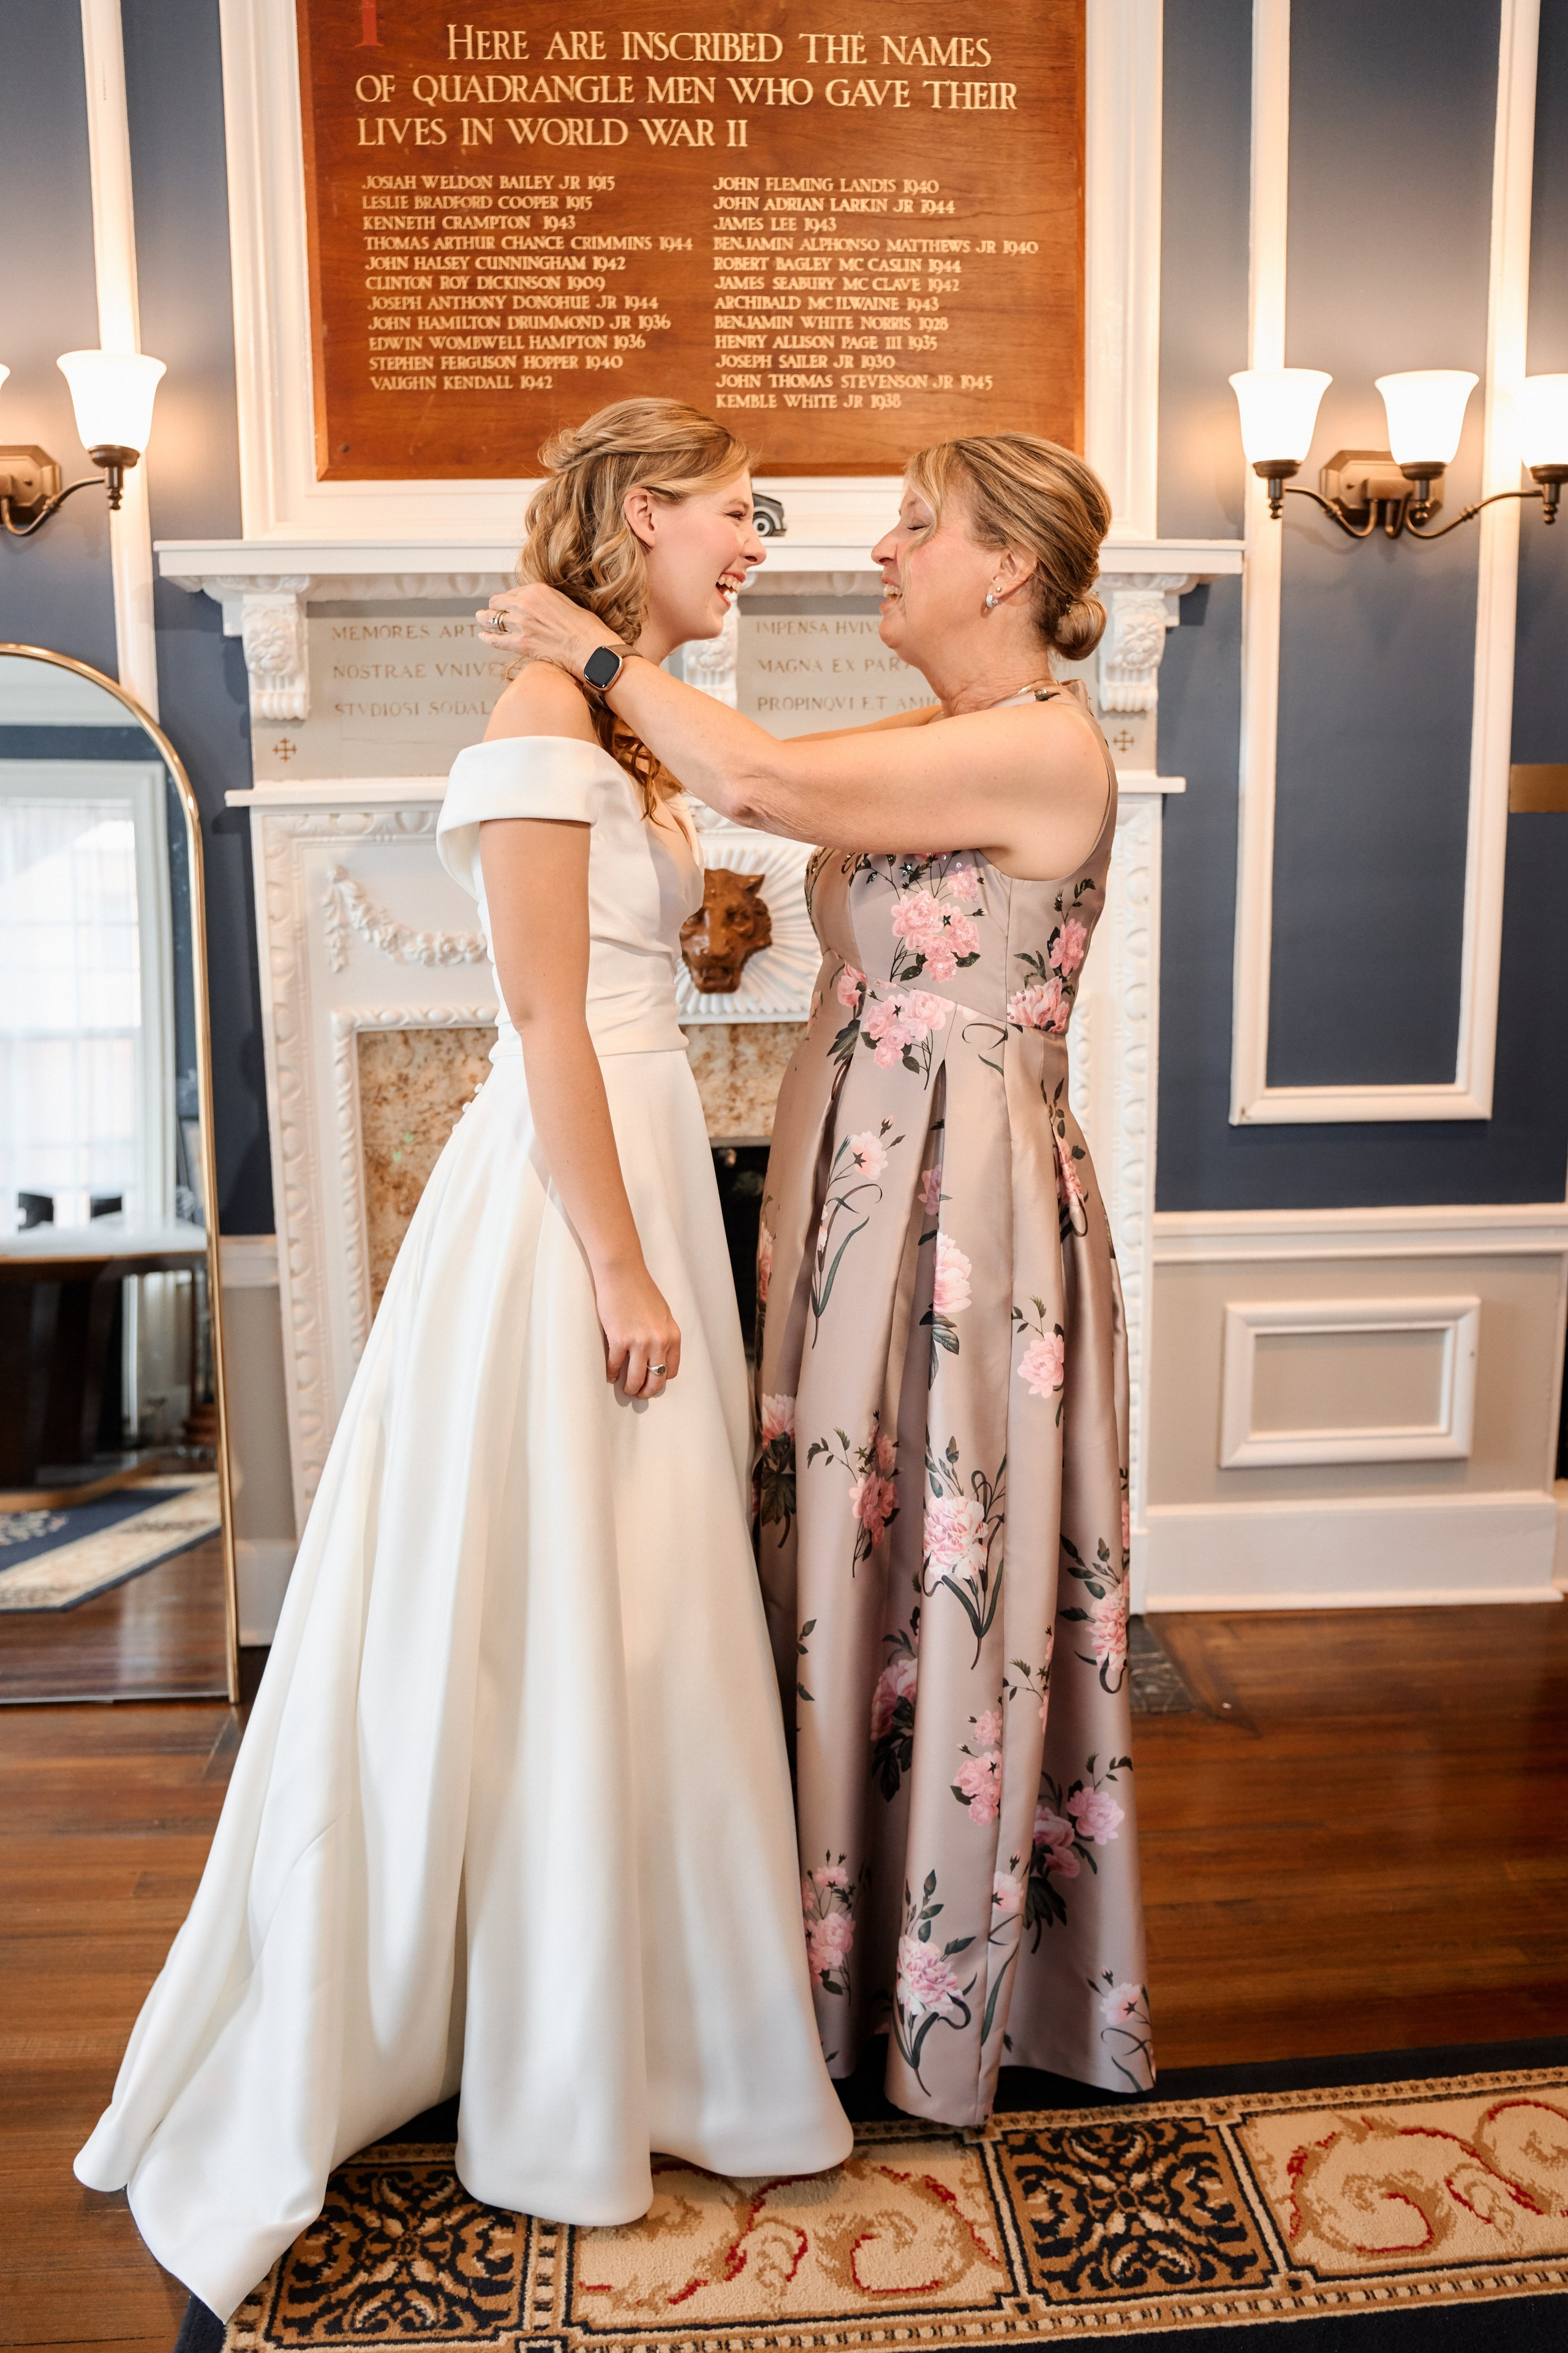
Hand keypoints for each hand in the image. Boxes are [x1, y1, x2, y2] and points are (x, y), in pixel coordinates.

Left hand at [477, 582, 621, 675]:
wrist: (590, 648)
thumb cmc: (585, 627)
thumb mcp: (565, 602)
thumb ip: (546, 602)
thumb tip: (538, 607)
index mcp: (537, 590)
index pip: (514, 592)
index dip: (510, 599)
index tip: (509, 604)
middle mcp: (525, 604)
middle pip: (498, 603)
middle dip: (495, 606)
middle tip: (490, 610)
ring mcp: (520, 624)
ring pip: (493, 619)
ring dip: (485, 619)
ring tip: (480, 618)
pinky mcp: (520, 643)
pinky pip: (496, 640)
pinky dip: (487, 638)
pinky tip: (482, 636)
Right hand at [594, 1260, 680, 1399]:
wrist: (623, 1273)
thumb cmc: (641, 1290)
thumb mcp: (663, 1314)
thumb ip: (663, 1335)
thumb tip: (657, 1355)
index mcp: (672, 1336)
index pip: (671, 1370)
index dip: (661, 1380)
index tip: (653, 1382)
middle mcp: (659, 1341)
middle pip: (655, 1379)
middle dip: (647, 1391)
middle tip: (640, 1395)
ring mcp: (639, 1342)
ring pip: (636, 1378)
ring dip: (630, 1388)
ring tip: (625, 1389)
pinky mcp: (619, 1339)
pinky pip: (615, 1365)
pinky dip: (611, 1373)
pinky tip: (610, 1374)